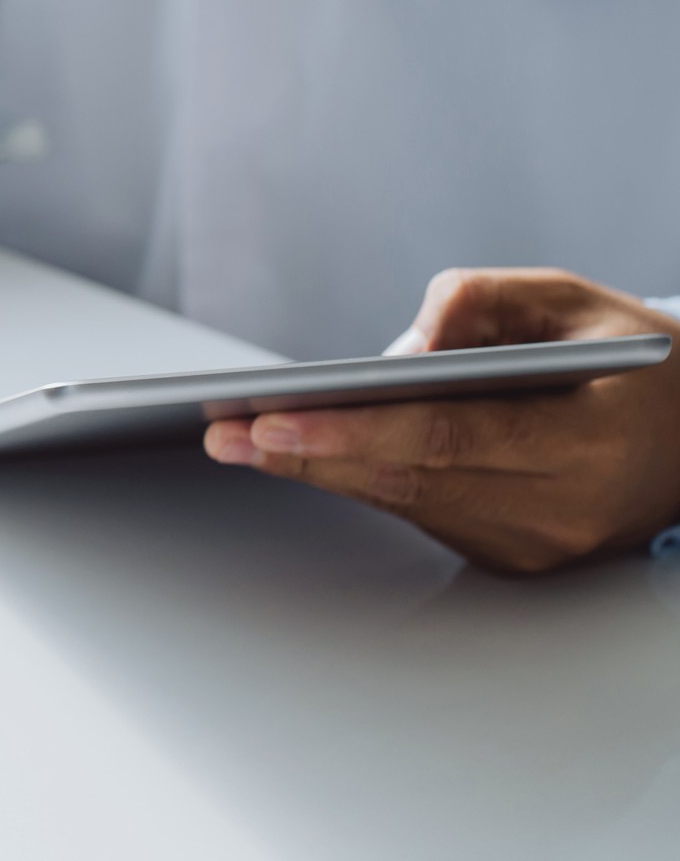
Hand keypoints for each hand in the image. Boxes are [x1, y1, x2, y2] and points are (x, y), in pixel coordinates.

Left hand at [204, 268, 679, 572]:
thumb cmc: (635, 362)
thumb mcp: (576, 302)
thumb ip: (487, 302)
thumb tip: (405, 343)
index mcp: (587, 440)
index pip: (448, 438)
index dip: (353, 432)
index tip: (273, 419)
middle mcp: (562, 508)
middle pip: (409, 479)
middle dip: (307, 455)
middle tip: (225, 431)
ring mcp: (538, 545)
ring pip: (405, 502)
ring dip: (318, 471)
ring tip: (237, 438)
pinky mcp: (515, 559)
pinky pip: (422, 513)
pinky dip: (360, 481)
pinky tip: (300, 455)